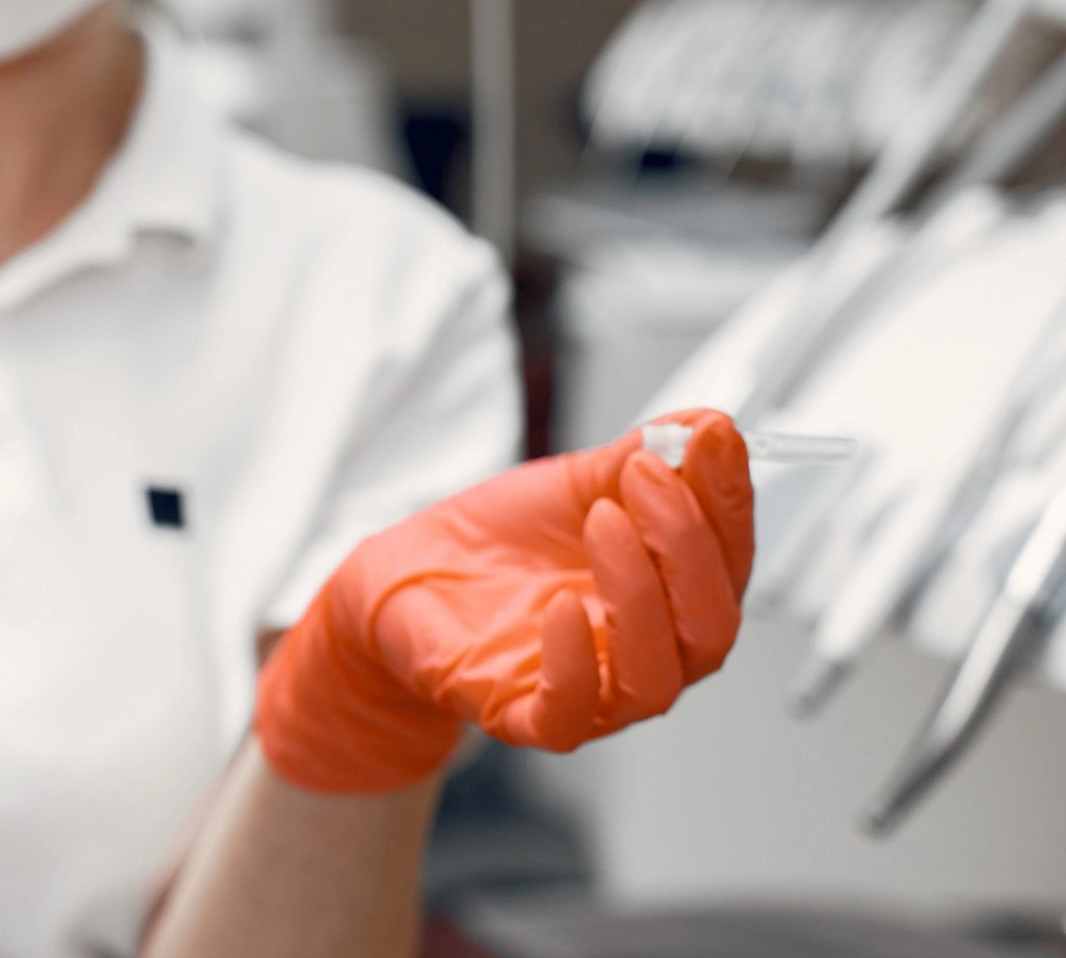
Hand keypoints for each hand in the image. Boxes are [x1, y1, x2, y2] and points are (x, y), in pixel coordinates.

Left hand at [254, 410, 752, 793]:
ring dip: (641, 593)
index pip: (728, 558)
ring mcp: (594, 692)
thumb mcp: (575, 485)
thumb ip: (640, 459)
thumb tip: (705, 424)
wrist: (410, 576)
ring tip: (604, 518)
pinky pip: (571, 713)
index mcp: (671, 594)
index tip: (713, 438)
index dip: (729, 500)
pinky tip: (559, 606)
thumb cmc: (501, 543)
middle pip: (711, 624)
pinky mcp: (529, 715)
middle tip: (649, 475)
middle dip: (689, 543)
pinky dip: (575, 664)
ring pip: (657, 676)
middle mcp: (647, 650)